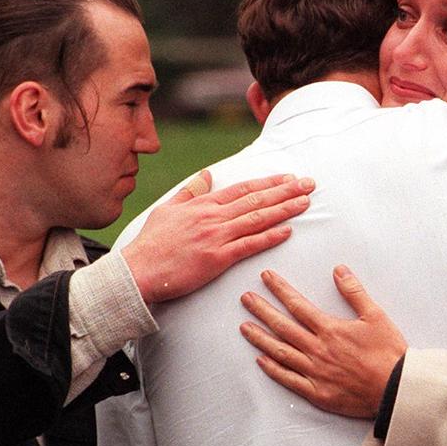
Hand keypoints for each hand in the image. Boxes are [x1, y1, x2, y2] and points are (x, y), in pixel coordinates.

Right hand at [123, 170, 313, 303]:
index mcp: (203, 204)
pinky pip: (249, 245)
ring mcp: (216, 237)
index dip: (268, 182)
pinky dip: (270, 236)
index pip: (243, 189)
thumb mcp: (167, 209)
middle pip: (256, 199)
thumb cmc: (150, 243)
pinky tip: (288, 231)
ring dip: (284, 209)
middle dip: (286, 191)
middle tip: (309, 183)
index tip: (289, 177)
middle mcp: (213, 216)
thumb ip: (190, 191)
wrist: (137, 271)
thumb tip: (205, 174)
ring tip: (306, 202)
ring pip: (257, 219)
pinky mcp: (217, 259)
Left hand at [239, 266, 406, 417]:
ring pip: (280, 352)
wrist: (396, 389)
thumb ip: (355, 292)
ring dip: (260, 338)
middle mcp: (318, 350)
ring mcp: (315, 372)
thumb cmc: (388, 353)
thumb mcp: (376, 316)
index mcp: (330, 330)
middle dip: (262, 310)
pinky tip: (260, 360)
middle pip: (283, 326)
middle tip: (245, 299)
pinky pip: (288, 379)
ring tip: (244, 327)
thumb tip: (339, 270)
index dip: (280, 290)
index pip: (298, 305)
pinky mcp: (317, 392)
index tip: (266, 277)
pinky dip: (273, 369)